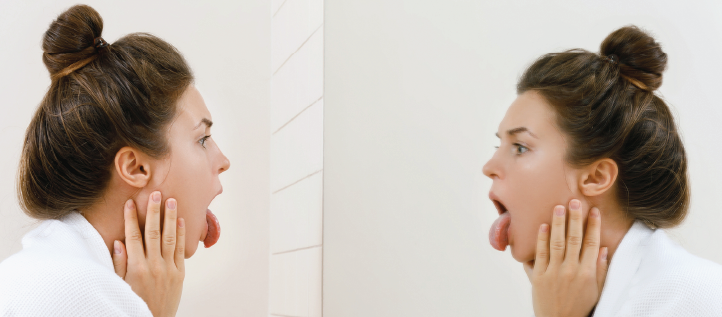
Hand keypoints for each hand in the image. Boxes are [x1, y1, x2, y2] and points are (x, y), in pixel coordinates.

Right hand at [112, 191, 184, 316]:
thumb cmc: (134, 302)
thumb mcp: (120, 285)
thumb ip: (119, 264)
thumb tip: (117, 242)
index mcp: (136, 268)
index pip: (133, 237)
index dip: (131, 219)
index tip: (130, 203)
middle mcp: (153, 266)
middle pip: (153, 233)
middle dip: (154, 211)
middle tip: (155, 193)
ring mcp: (169, 269)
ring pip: (170, 238)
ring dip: (171, 218)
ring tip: (172, 200)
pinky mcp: (180, 273)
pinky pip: (181, 250)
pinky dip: (181, 234)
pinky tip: (181, 220)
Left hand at [523, 199, 608, 316]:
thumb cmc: (580, 306)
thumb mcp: (596, 290)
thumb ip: (600, 269)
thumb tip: (603, 248)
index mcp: (587, 273)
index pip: (592, 243)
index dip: (593, 225)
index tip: (594, 210)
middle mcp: (571, 270)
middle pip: (574, 239)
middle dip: (575, 218)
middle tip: (574, 201)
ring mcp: (554, 273)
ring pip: (557, 243)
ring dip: (557, 223)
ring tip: (558, 207)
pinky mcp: (539, 277)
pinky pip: (540, 254)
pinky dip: (541, 239)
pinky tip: (542, 226)